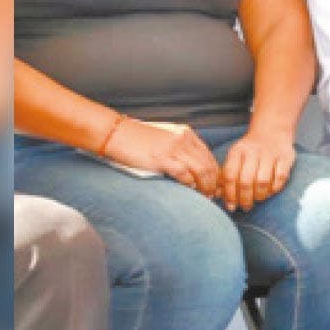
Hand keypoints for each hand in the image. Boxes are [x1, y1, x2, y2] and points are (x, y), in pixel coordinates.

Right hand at [103, 119, 223, 197]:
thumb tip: (190, 167)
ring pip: (200, 170)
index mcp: (185, 133)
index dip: (214, 172)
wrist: (115, 133)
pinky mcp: (161, 158)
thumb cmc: (136, 139)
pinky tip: (190, 190)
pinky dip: (190, 184)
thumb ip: (178, 148)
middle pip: (208, 163)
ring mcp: (173, 148)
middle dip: (213, 182)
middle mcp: (183, 139)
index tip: (214, 185)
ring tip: (204, 197)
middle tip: (212, 195)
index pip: (208, 155)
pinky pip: (184, 173)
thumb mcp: (164, 138)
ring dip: (205, 186)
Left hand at [218, 127, 297, 211]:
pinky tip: (270, 192)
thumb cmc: (250, 151)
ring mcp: (271, 154)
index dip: (229, 194)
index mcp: (237, 151)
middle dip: (245, 199)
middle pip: (246, 181)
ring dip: (259, 195)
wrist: (272, 131)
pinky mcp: (286, 157)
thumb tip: (219, 196)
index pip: (230, 175)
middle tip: (245, 207)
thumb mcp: (235, 156)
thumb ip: (227, 174)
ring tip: (258, 200)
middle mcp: (253, 151)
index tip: (231, 206)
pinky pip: (280, 178)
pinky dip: (274, 189)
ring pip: (263, 181)